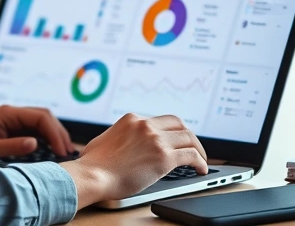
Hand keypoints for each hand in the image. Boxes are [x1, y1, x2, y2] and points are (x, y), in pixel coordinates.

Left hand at [0, 105, 74, 165]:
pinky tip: (48, 153)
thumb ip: (11, 146)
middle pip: (44, 117)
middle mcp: (10, 114)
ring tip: (62, 154)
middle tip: (67, 153)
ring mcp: (9, 121)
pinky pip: (31, 132)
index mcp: (6, 113)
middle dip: (58, 133)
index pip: (41, 116)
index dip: (55, 133)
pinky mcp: (7, 130)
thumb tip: (35, 143)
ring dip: (52, 136)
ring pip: (39, 124)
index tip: (61, 151)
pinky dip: (43, 141)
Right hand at [60, 113, 206, 209]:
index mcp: (132, 119)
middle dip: (188, 135)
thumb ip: (119, 137)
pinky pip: (191, 156)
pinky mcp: (164, 158)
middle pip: (179, 124)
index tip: (176, 139)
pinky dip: (200, 162)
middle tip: (193, 146)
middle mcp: (146, 125)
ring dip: (199, 148)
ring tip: (201, 160)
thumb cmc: (93, 164)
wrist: (92, 175)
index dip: (172, 130)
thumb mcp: (105, 139)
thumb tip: (122, 144)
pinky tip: (201, 169)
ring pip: (189, 138)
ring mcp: (156, 140)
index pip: (160, 120)